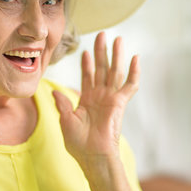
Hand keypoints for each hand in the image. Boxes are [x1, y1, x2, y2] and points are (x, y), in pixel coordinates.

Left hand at [53, 32, 138, 166]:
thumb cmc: (79, 143)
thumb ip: (63, 104)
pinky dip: (134, 72)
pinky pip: (129, 85)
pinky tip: (135, 58)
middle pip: (101, 68)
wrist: (92, 156)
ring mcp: (110, 98)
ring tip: (118, 39)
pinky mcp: (120, 103)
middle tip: (102, 34)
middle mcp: (100, 96)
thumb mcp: (66, 121)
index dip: (87, 63)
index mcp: (87, 99)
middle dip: (102, 51)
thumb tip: (55, 91)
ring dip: (116, 55)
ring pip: (114, 71)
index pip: (87, 76)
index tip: (86, 51)